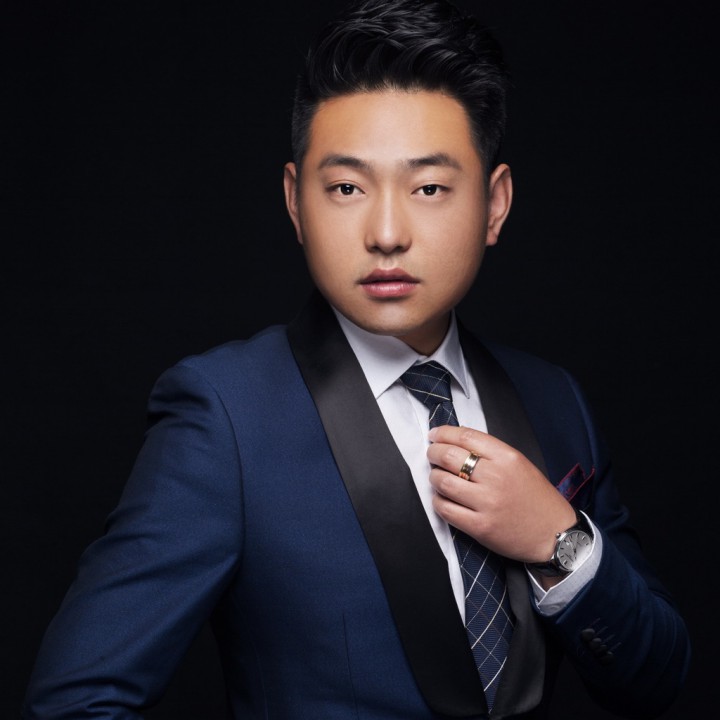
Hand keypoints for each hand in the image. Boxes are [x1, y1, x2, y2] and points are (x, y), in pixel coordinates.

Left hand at [426, 425, 575, 563]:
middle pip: (449, 456)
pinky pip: (445, 509)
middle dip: (433, 453)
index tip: (434, 435)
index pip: (465, 437)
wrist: (554, 534)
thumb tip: (456, 444)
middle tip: (432, 455)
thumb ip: (491, 453)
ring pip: (442, 482)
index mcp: (507, 458)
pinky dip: (438, 501)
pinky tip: (442, 498)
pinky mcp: (480, 527)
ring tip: (437, 477)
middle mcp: (495, 477)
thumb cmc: (537, 498)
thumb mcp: (520, 464)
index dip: (443, 433)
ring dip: (434, 476)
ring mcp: (486, 503)